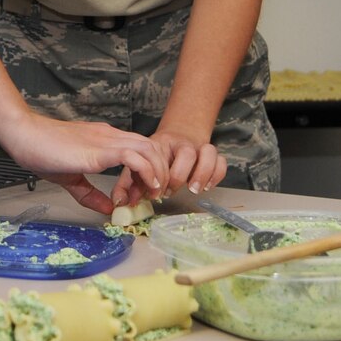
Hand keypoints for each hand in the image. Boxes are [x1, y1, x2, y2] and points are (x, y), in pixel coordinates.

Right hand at [0, 113, 170, 216]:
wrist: (24, 135)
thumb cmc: (41, 151)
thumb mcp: (71, 177)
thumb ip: (90, 193)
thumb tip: (108, 209)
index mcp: (105, 140)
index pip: (141, 149)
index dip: (149, 170)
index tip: (142, 193)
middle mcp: (110, 136)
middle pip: (152, 147)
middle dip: (160, 172)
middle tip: (152, 196)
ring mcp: (106, 141)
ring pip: (149, 149)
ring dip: (156, 173)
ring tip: (151, 193)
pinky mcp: (99, 150)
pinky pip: (134, 156)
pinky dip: (144, 172)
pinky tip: (142, 188)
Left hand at [108, 129, 226, 210]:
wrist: (177, 137)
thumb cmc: (155, 156)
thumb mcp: (138, 164)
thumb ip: (128, 183)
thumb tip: (119, 203)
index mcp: (161, 143)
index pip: (162, 156)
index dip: (159, 177)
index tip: (155, 194)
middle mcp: (183, 143)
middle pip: (187, 152)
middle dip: (180, 175)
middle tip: (171, 191)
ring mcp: (200, 148)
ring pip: (209, 151)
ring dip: (203, 172)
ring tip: (193, 189)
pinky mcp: (212, 156)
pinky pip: (221, 161)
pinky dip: (217, 174)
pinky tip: (207, 187)